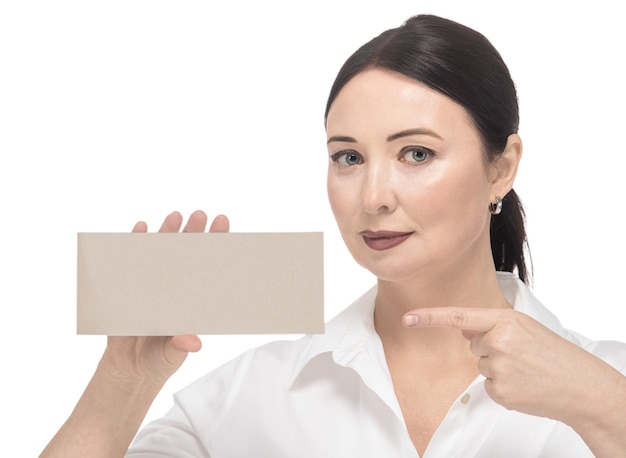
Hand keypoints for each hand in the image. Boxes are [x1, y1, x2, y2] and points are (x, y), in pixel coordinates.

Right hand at [100, 210, 229, 385]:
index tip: (222, 224)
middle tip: (200, 215)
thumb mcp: (172, 354)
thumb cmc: (160, 359)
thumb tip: (193, 342)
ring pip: (160, 253)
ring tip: (175, 216)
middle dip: (193, 233)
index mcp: (191, 299)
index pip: (206, 267)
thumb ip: (181, 346)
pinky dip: (135, 244)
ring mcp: (152, 285)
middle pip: (185, 254)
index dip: (215, 245)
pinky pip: (131, 263)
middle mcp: (174, 288)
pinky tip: (141, 228)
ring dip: (167, 233)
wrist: (130, 370)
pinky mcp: (129, 288)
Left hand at [402, 307, 611, 424]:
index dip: (430, 317)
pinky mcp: (498, 391)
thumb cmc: (553, 354)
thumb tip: (463, 327)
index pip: (459, 316)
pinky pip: (486, 386)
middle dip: (491, 350)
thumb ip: (491, 325)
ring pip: (480, 366)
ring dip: (497, 369)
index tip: (408, 318)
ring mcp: (497, 368)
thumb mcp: (524, 327)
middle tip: (520, 356)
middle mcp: (498, 342)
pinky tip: (522, 385)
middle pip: (473, 345)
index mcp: (505, 320)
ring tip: (525, 370)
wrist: (579, 385)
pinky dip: (501, 387)